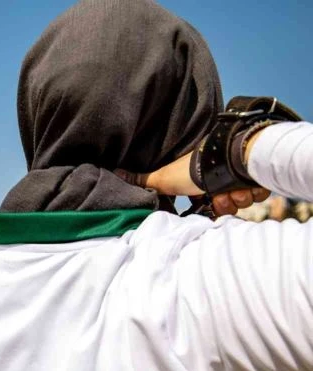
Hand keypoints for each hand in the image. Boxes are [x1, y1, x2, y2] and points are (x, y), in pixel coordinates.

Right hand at [115, 131, 270, 216]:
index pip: (210, 205)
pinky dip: (251, 191)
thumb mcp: (163, 178)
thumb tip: (114, 173)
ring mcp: (242, 176)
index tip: (207, 204)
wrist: (229, 160)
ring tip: (232, 188)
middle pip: (226, 205)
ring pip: (242, 201)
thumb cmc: (195, 169)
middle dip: (223, 204)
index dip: (210, 208)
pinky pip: (257, 194)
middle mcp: (224, 178)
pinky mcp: (258, 176)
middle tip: (220, 196)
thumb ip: (142, 180)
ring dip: (236, 198)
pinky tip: (245, 183)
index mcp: (204, 180)